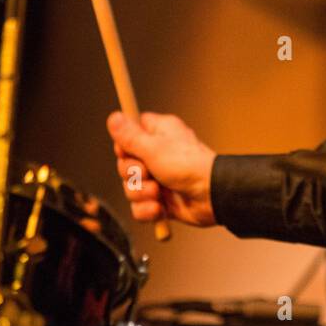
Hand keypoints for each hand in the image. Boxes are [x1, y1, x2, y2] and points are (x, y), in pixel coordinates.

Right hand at [106, 111, 217, 227]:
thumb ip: (130, 136)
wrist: (211, 196)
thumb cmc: (188, 165)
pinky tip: (159, 208)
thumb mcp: (154, 148)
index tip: (129, 151)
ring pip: (130, 188)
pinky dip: (147, 210)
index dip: (124, 146)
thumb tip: (113, 116)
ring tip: (158, 193)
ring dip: (141, 193)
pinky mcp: (161, 200)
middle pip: (125, 164)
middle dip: (133, 174)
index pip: (128, 134)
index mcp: (158, 134)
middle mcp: (157, 154)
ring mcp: (159, 178)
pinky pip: (139, 207)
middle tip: (149, 173)